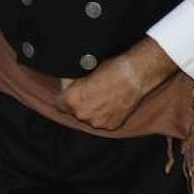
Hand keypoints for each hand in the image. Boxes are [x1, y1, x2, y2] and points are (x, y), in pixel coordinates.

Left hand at [58, 41, 173, 130]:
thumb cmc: (111, 68)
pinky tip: (112, 102)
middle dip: (79, 103)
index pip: (58, 103)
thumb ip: (71, 81)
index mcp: (72, 100)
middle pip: (74, 111)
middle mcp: (82, 114)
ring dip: (92, 110)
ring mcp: (97, 122)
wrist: (135, 74)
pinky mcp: (111, 125)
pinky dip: (105, 114)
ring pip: (89, 117)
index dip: (64, 96)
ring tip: (103, 96)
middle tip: (90, 91)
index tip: (71, 92)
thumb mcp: (84, 69)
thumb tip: (65, 84)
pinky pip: (103, 121)